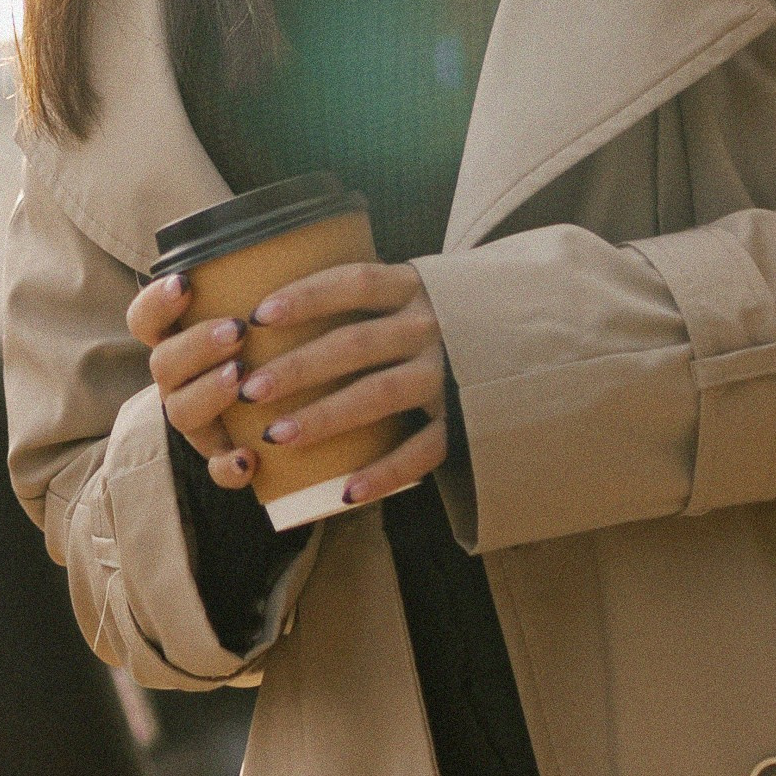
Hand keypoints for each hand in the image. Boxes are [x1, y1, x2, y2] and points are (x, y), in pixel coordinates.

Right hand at [127, 270, 260, 490]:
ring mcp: (196, 422)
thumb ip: (257, 284)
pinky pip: (213, 470)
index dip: (156, 301)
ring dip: (208, 393)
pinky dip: (227, 466)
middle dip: (197, 345)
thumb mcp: (252, 312)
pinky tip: (250, 459)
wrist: (271, 412)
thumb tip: (297, 233)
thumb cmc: (262, 344)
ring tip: (242, 377)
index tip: (186, 282)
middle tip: (237, 330)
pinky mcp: (219, 458)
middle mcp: (177, 381)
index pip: (144, 319)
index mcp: (177, 341)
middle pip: (163, 364)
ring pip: (180, 412)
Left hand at [236, 258, 447, 507]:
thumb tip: (276, 309)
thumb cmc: (441, 317)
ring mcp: (448, 374)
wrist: (524, 342)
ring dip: (326, 416)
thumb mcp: (412, 290)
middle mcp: (430, 327)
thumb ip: (364, 295)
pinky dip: (384, 473)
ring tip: (277, 436)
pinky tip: (345, 492)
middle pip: (356, 344)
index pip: (355, 283)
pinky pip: (422, 451)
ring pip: (380, 395)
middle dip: (299, 367)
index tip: (258, 315)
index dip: (307, 296)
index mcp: (412, 287)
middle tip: (251, 388)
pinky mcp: (464, 420)